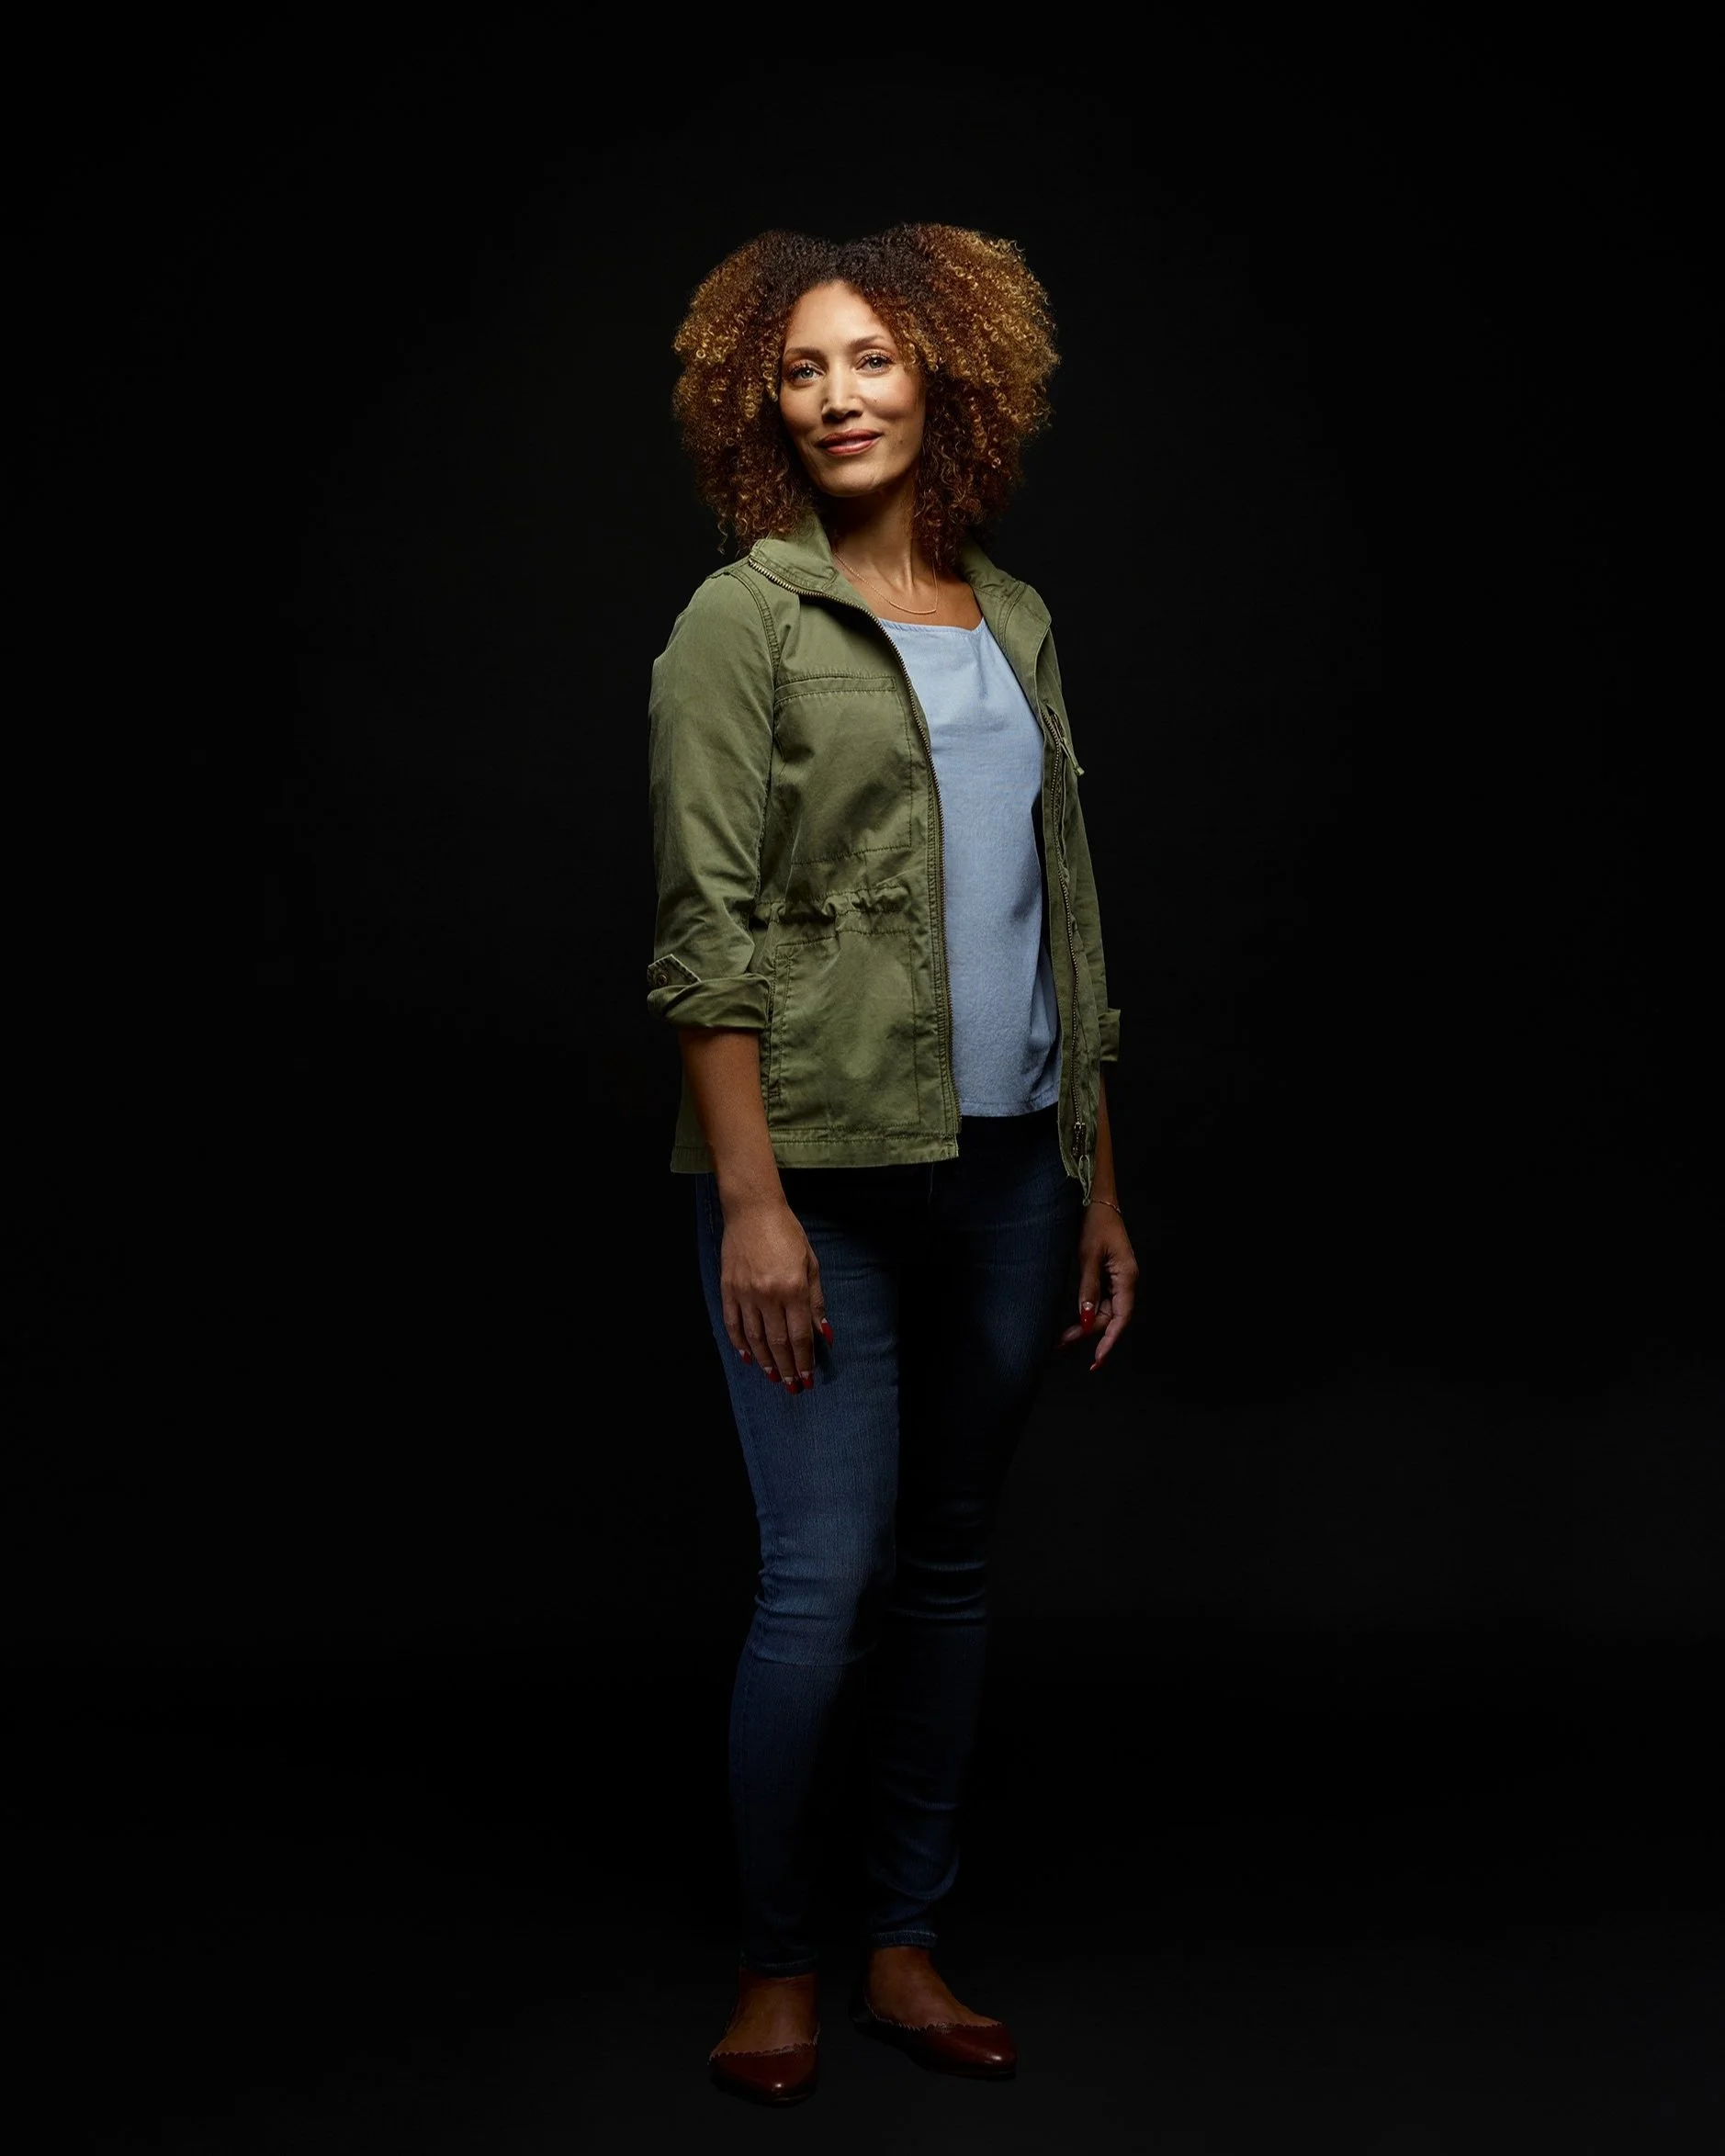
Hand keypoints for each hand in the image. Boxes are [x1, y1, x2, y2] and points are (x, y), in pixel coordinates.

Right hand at [719, 1197, 830, 1395]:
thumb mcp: (811, 1264)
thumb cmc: (787, 1234)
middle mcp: (768, 1295)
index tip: (807, 1379)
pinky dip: (739, 1343)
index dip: (804, 1360)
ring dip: (765, 1361)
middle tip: (792, 1387)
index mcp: (793, 1289)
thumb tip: (825, 1333)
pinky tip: (747, 1357)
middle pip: (778, 1343)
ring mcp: (745, 1293)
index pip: (800, 1335)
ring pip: (754, 1338)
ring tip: (772, 1377)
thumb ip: (816, 1301)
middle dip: (787, 1368)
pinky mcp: (728, 1288)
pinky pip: (733, 1323)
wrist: (752, 1210)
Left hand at [1059, 1201, 1137, 1370]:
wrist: (1096, 1199)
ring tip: (1063, 1338)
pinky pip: (1100, 1300)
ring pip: (1104, 1311)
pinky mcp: (1107, 1275)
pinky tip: (1075, 1320)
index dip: (1109, 1341)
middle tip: (1062, 1343)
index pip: (1121, 1318)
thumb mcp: (1088, 1255)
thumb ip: (1088, 1288)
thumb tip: (1087, 1319)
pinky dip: (1087, 1311)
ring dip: (1086, 1325)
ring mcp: (1117, 1279)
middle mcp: (1125, 1281)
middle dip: (1088, 1333)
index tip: (1095, 1360)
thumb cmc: (1095, 1222)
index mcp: (1127, 1277)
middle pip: (1110, 1318)